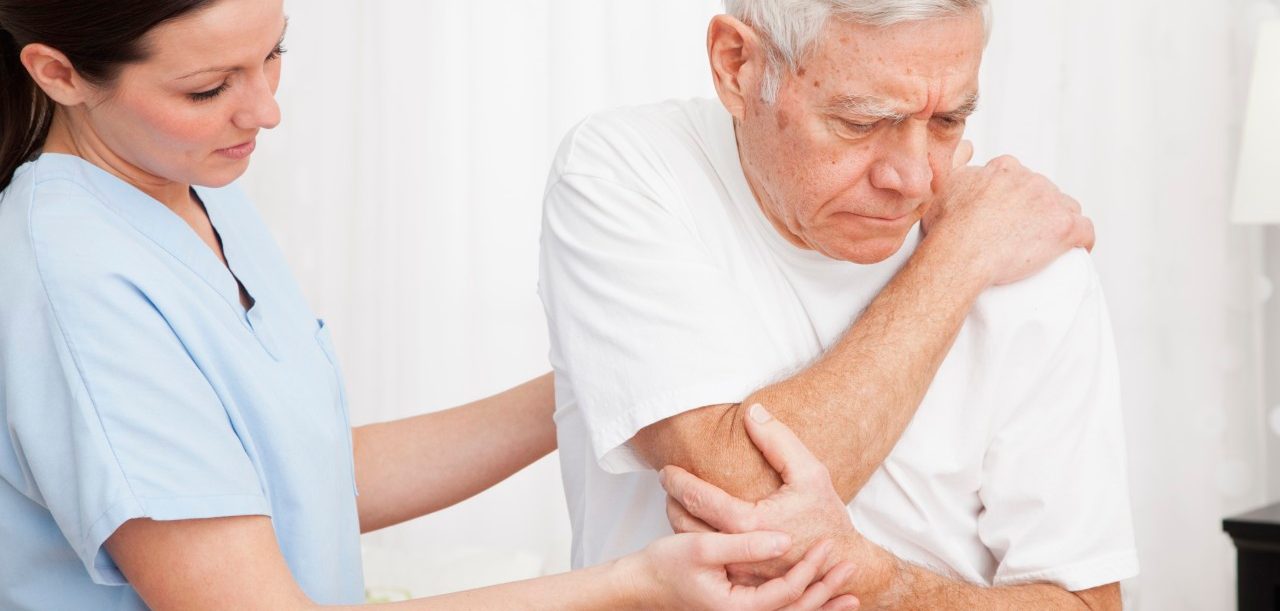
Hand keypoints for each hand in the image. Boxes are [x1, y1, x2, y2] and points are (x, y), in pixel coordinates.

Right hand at [621, 530, 859, 610]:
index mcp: (737, 608)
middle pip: (797, 610)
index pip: (787, 593)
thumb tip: (785, 541)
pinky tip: (821, 599)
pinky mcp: (743, 609)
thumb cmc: (666, 564)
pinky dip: (804, 606)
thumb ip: (744, 546)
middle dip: (826, 590)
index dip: (810, 570)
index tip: (827, 545)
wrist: (644, 583)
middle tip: (850, 566)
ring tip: (851, 596)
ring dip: (822, 603)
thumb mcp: (702, 548)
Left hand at [660, 404, 857, 587]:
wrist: (840, 564)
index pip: (700, 500)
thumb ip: (779, 441)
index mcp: (751, 524)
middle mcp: (740, 552)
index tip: (667, 471)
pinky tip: (696, 526)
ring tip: (677, 502)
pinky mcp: (741, 582)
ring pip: (694, 547)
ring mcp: (738, 570)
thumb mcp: (811, 473)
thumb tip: (751, 411)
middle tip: (667, 484)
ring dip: (679, 523)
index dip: (678, 483)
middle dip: (671, 502)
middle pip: (686, 526)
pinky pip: (708, 561)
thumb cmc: (827, 518)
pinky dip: (696, 542)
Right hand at [921, 143, 1094, 286]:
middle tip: (1022, 234)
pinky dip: (1082, 240)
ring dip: (1059, 223)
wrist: (960, 253)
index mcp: (1004, 168)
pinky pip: (1086, 230)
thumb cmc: (948, 229)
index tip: (1010, 212)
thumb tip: (967, 157)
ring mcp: (1050, 201)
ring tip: (1045, 244)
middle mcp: (1030, 179)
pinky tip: (1074, 249)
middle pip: (1044, 192)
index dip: (1017, 196)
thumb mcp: (944, 188)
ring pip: (1067, 208)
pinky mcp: (1064, 227)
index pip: (1020, 177)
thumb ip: (959, 169)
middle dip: (1038, 210)